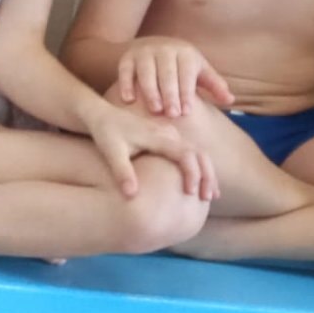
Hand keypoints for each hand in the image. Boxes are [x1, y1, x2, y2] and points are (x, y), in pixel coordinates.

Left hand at [87, 101, 218, 201]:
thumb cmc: (105, 133)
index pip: (185, 154)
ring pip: (197, 152)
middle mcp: (168, 133)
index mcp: (158, 137)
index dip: (192, 173)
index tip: (191, 193)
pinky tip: (200, 183)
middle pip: (198, 153)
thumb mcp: (110, 152)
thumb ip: (122, 172)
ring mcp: (170, 134)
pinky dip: (199, 167)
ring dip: (206, 172)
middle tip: (209, 198)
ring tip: (211, 194)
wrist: (102, 114)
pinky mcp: (168, 137)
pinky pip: (190, 152)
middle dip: (206, 175)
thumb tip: (131, 195)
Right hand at [115, 37, 232, 118]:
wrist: (152, 45)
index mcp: (185, 52)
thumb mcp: (199, 71)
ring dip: (150, 91)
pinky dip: (126, 84)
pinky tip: (128, 100)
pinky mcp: (127, 57)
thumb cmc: (181, 66)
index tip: (186, 112)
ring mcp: (144, 52)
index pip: (186, 74)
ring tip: (154, 110)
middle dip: (169, 94)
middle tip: (172, 115)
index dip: (186, 93)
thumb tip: (230, 100)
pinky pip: (125, 71)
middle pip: (167, 73)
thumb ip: (215, 86)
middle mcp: (164, 49)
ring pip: (146, 72)